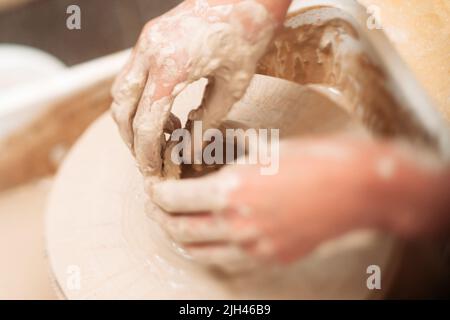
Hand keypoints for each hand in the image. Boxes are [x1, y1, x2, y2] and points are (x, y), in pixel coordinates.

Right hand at [111, 0, 283, 178]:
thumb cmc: (247, 37)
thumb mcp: (233, 86)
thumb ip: (207, 121)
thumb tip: (188, 152)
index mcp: (171, 66)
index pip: (145, 123)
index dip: (146, 152)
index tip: (152, 170)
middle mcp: (149, 52)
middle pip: (121, 109)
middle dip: (131, 139)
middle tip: (149, 158)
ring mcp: (145, 41)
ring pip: (119, 91)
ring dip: (131, 119)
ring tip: (160, 136)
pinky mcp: (149, 37)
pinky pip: (131, 75)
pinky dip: (139, 98)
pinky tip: (164, 110)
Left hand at [150, 137, 449, 272]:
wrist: (356, 189)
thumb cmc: (314, 160)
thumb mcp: (264, 148)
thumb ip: (227, 155)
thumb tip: (202, 154)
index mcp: (233, 190)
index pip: (173, 198)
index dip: (156, 191)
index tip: (153, 185)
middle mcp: (238, 224)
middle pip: (178, 229)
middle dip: (159, 215)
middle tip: (155, 204)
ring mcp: (254, 247)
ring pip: (198, 251)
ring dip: (179, 237)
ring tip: (174, 222)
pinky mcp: (270, 258)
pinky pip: (226, 260)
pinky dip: (208, 249)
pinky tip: (208, 237)